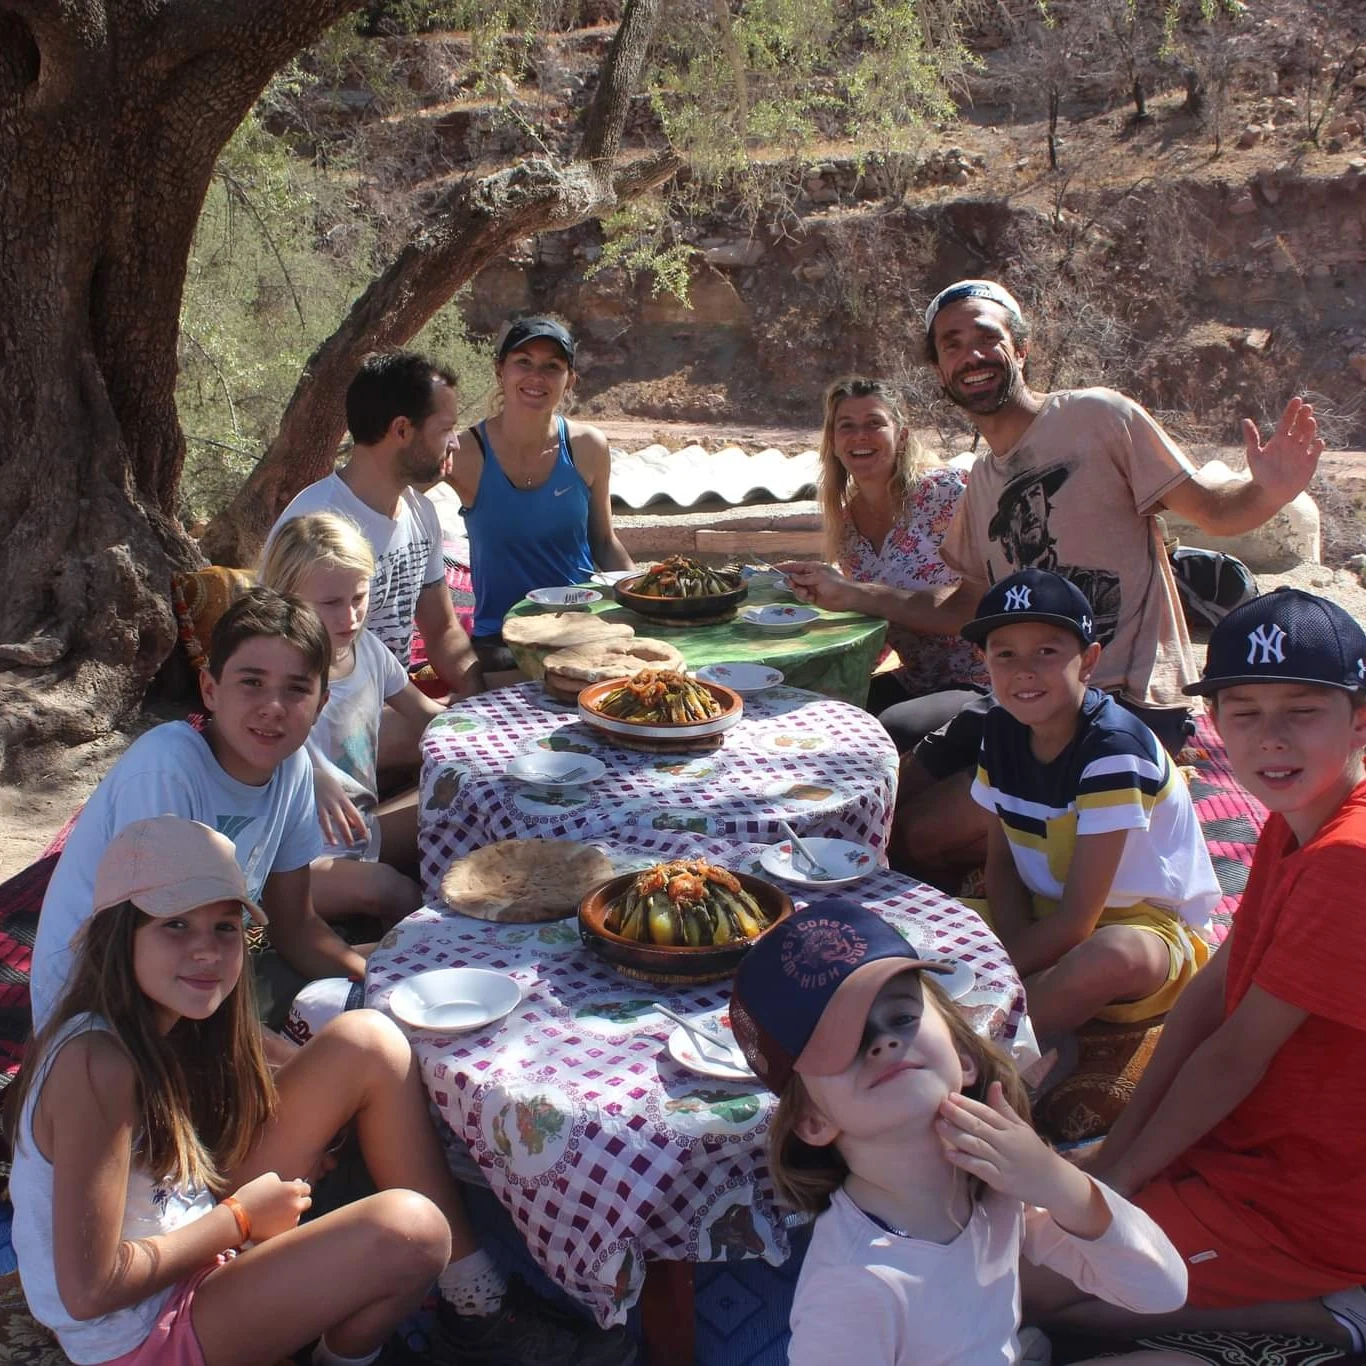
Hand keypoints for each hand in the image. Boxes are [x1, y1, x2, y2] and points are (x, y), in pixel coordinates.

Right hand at [231, 1171, 311, 1242]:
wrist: (236, 1218)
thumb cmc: (250, 1195)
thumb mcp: (268, 1178)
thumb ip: (284, 1181)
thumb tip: (293, 1184)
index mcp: (293, 1190)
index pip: (307, 1189)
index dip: (299, 1188)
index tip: (294, 1189)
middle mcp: (296, 1206)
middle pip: (307, 1203)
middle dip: (299, 1201)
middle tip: (287, 1201)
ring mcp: (291, 1222)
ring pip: (297, 1216)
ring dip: (291, 1213)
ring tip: (275, 1212)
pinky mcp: (283, 1234)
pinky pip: (289, 1227)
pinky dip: (283, 1225)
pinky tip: (272, 1221)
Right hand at [313, 768, 367, 847]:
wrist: (310, 772)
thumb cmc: (327, 784)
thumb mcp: (339, 794)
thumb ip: (346, 810)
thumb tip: (354, 825)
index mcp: (342, 798)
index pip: (354, 813)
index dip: (360, 825)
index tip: (365, 835)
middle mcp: (333, 801)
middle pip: (342, 820)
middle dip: (347, 833)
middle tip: (351, 845)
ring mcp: (321, 804)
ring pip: (327, 821)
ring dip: (331, 833)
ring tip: (335, 844)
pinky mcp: (311, 805)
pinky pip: (316, 818)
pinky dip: (318, 827)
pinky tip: (319, 835)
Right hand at [776, 561, 860, 612]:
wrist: (847, 598)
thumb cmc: (835, 584)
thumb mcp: (818, 577)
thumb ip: (803, 578)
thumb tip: (791, 578)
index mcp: (812, 568)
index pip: (794, 566)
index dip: (783, 567)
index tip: (772, 569)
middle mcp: (810, 576)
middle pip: (793, 578)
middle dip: (792, 583)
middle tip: (794, 586)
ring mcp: (810, 586)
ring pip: (796, 589)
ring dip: (799, 592)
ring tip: (807, 594)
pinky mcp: (812, 596)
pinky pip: (801, 596)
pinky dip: (804, 597)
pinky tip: (811, 598)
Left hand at [937, 1081, 1075, 1210]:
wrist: (1054, 1182)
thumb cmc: (1034, 1152)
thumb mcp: (1022, 1127)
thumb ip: (1004, 1108)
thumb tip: (994, 1084)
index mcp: (1011, 1128)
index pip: (987, 1113)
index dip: (968, 1104)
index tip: (950, 1095)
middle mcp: (1006, 1143)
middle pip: (979, 1127)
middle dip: (958, 1115)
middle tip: (940, 1106)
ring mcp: (1003, 1162)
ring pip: (977, 1146)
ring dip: (957, 1135)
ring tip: (939, 1125)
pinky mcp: (1000, 1180)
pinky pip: (980, 1169)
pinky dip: (964, 1161)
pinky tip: (949, 1154)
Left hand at [1242, 396, 1322, 506]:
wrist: (1270, 492)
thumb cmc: (1261, 474)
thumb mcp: (1254, 454)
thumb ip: (1251, 438)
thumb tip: (1244, 420)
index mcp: (1279, 439)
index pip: (1287, 421)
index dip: (1292, 410)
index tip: (1297, 399)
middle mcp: (1292, 443)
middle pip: (1300, 425)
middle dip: (1304, 415)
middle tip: (1307, 407)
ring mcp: (1302, 451)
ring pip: (1309, 435)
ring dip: (1310, 428)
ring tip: (1309, 420)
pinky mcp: (1310, 462)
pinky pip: (1316, 451)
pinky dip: (1318, 446)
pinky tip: (1317, 442)